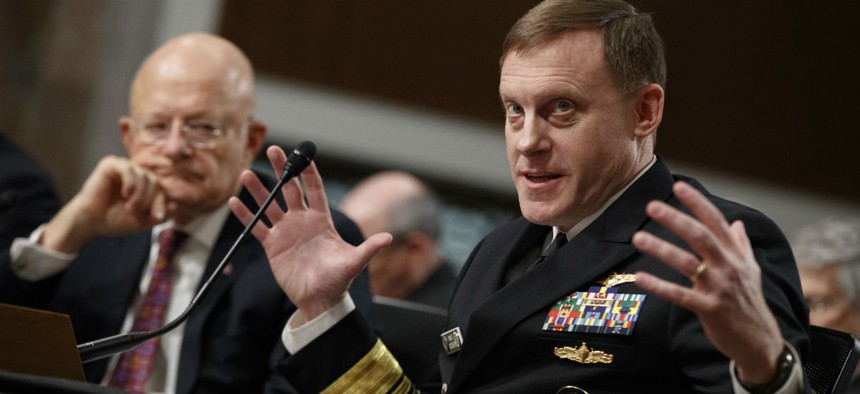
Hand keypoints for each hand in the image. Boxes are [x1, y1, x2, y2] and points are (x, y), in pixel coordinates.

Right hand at [42, 156, 172, 252]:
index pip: (161, 189)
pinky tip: (126, 194)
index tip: (156, 217)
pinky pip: (128, 168)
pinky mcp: (110, 164)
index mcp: (144, 186)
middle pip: (154, 182)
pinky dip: (130, 182)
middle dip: (149, 199)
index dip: (161, 202)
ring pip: (144, 175)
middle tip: (136, 212)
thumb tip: (176, 205)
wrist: (91, 222)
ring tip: (129, 208)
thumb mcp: (143, 220)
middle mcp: (136, 174)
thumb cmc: (115, 220)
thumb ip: (160, 214)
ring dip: (140, 194)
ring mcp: (123, 168)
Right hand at [229, 146, 391, 321]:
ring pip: (270, 205)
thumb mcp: (354, 262)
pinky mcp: (272, 245)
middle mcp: (302, 221)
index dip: (308, 172)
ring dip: (259, 191)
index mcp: (321, 220)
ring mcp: (286, 231)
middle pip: (290, 190)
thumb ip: (369, 248)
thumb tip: (389, 238)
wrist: (319, 300)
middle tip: (274, 149)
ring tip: (246, 175)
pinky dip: (246, 216)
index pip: (315, 189)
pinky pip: (257, 226)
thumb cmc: (338, 280)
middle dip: (283, 170)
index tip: (303, 154)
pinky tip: (234, 203)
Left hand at [632, 181, 783, 384]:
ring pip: (687, 263)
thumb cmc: (750, 304)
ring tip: (638, 237)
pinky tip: (640, 277)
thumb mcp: (751, 271)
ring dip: (661, 249)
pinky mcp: (709, 309)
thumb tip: (738, 224)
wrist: (761, 343)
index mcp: (735, 255)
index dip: (698, 203)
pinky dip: (659, 286)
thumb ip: (741, 246)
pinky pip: (680, 295)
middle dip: (676, 219)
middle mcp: (729, 267)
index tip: (679, 186)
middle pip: (700, 237)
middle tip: (652, 205)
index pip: (716, 222)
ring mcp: (719, 288)